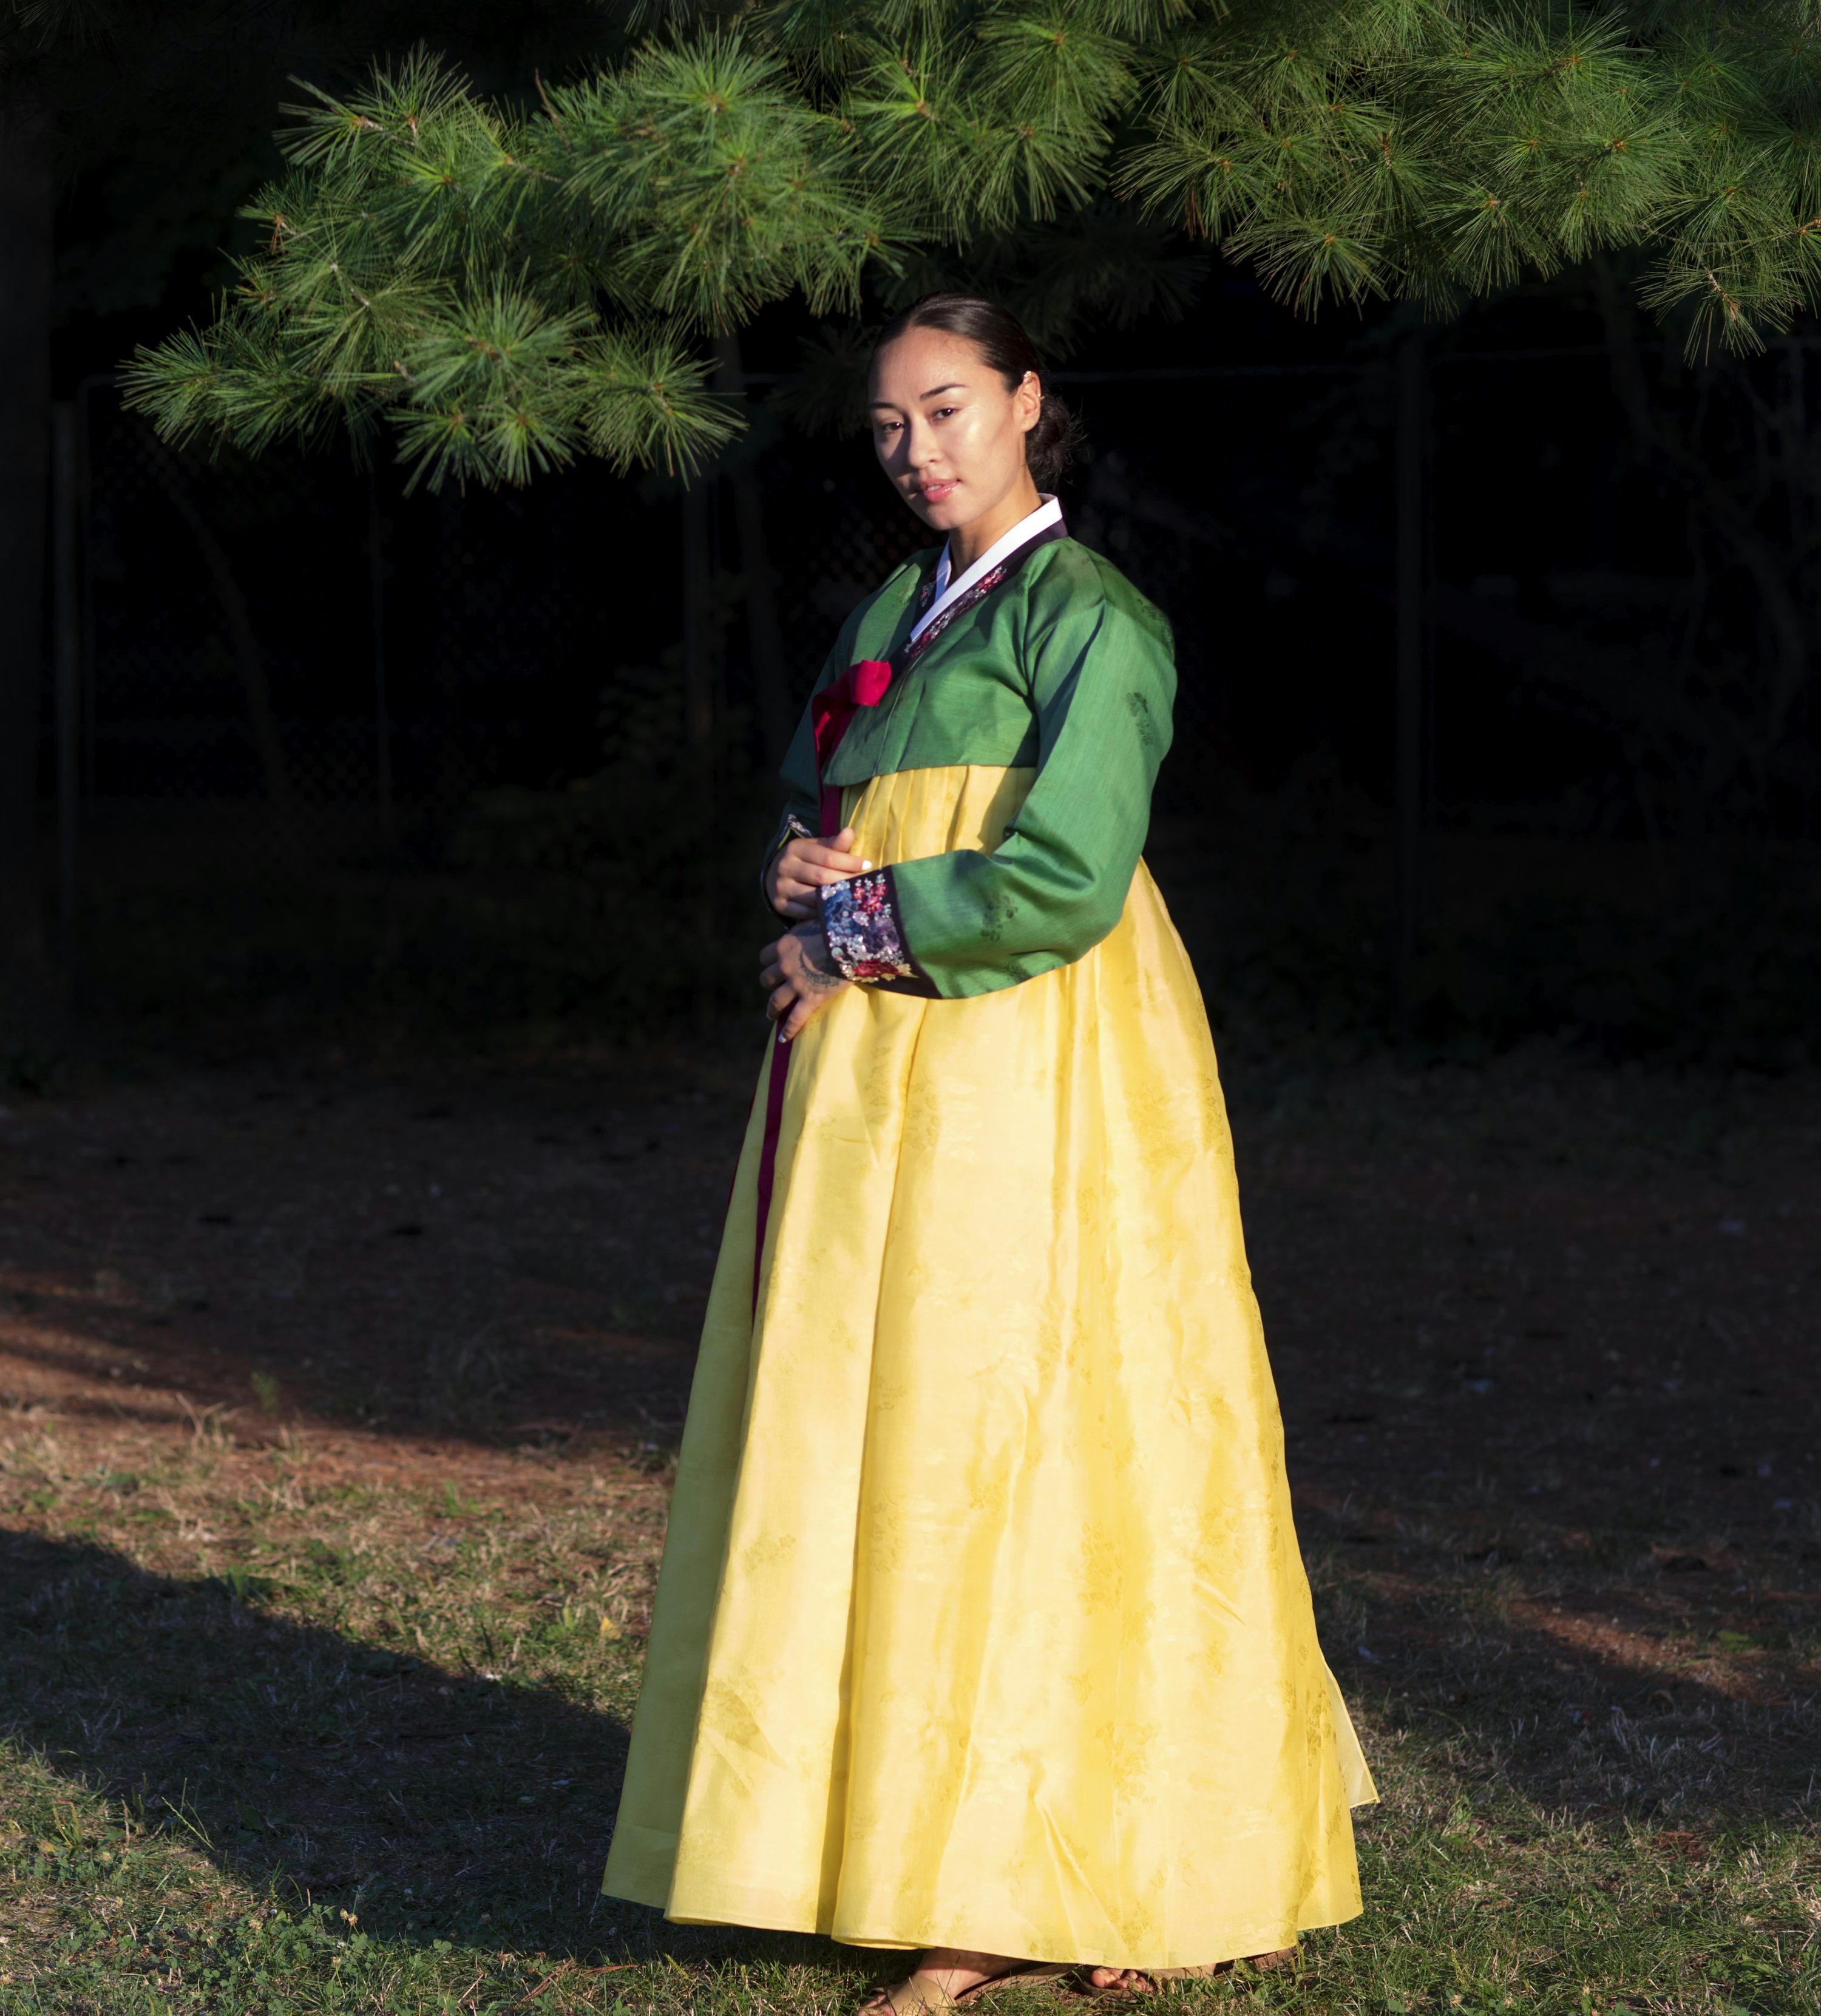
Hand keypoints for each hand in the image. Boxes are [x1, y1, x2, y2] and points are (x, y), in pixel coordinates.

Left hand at [759, 919, 851, 1040]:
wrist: (851, 940)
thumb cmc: (835, 926)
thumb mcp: (812, 921)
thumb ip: (803, 927)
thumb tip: (806, 924)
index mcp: (784, 946)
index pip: (765, 956)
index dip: (770, 961)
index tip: (774, 964)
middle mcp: (785, 966)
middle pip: (766, 978)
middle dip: (770, 983)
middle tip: (775, 988)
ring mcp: (797, 984)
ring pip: (775, 1000)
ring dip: (772, 1008)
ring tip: (772, 1015)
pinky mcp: (811, 998)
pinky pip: (796, 1018)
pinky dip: (788, 1030)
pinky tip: (784, 1038)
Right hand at [766, 825, 869, 919]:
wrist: (775, 875)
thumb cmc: (805, 860)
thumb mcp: (817, 848)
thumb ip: (834, 844)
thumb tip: (850, 832)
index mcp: (796, 848)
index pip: (827, 857)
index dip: (850, 862)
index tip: (868, 866)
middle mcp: (785, 866)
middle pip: (822, 877)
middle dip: (846, 882)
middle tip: (864, 886)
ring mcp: (781, 887)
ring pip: (814, 897)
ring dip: (835, 899)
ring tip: (854, 899)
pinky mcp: (779, 905)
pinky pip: (806, 912)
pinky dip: (822, 912)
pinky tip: (835, 909)